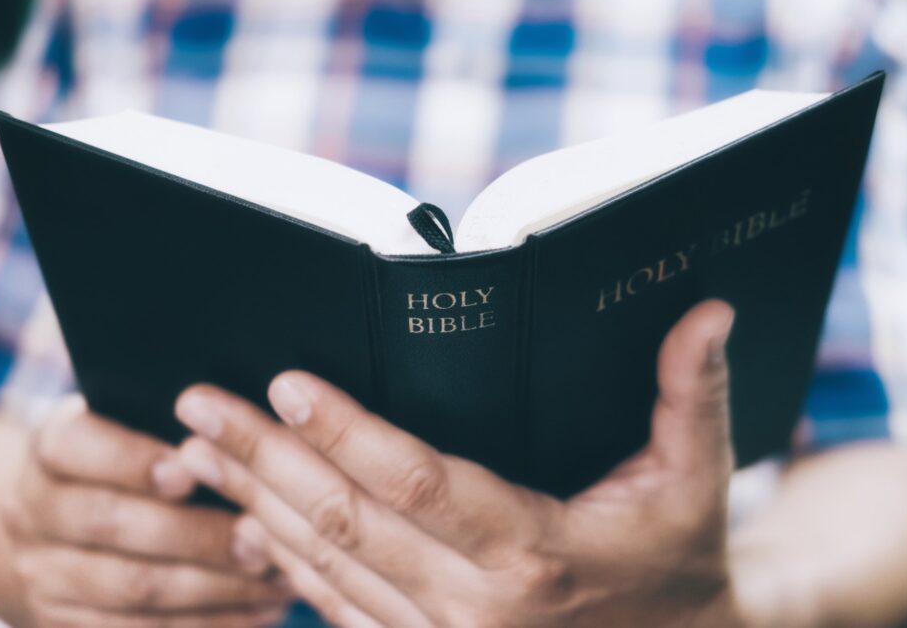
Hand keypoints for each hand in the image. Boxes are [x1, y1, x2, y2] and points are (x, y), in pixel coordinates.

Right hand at [1, 397, 293, 626]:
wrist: (62, 524)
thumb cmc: (130, 460)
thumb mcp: (134, 427)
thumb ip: (177, 429)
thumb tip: (238, 430)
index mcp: (51, 448)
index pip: (78, 446)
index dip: (132, 460)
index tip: (190, 470)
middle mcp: (32, 511)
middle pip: (111, 524)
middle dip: (194, 534)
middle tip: (261, 538)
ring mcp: (43, 575)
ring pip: (131, 586)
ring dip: (213, 586)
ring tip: (274, 578)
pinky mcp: (65, 624)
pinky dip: (208, 623)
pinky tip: (257, 611)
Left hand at [175, 300, 753, 626]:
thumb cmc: (678, 561)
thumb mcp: (695, 480)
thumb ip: (691, 392)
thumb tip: (710, 309)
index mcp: (533, 553)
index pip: (416, 482)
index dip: (345, 430)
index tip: (286, 381)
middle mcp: (474, 607)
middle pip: (344, 521)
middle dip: (264, 458)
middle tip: (197, 405)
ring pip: (323, 567)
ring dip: (255, 505)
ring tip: (196, 452)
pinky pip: (334, 610)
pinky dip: (283, 563)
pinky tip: (246, 520)